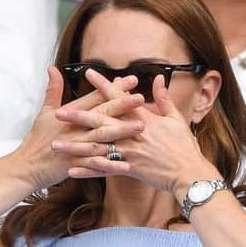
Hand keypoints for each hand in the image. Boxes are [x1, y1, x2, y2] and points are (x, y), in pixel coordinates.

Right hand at [12, 67, 145, 188]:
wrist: (24, 167)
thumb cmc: (37, 139)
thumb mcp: (44, 112)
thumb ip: (53, 90)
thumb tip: (53, 68)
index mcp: (68, 114)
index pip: (94, 97)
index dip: (112, 88)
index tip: (131, 79)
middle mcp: (73, 128)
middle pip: (100, 114)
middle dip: (121, 105)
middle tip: (141, 98)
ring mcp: (74, 147)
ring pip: (101, 138)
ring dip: (121, 132)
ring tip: (141, 127)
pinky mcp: (73, 164)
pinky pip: (94, 165)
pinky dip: (110, 165)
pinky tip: (127, 164)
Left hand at [53, 70, 219, 194]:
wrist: (189, 173)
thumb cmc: (184, 146)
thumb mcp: (176, 119)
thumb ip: (164, 99)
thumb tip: (159, 79)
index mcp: (144, 120)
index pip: (119, 98)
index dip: (103, 85)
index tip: (88, 73)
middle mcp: (133, 135)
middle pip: (101, 123)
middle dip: (78, 117)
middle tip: (58, 113)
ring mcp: (130, 153)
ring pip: (97, 149)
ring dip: (75, 147)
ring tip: (56, 145)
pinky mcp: (129, 170)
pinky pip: (104, 171)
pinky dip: (88, 171)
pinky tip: (71, 170)